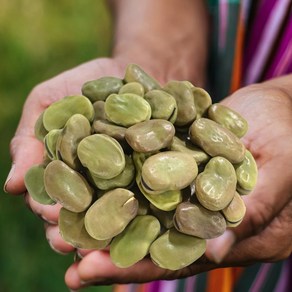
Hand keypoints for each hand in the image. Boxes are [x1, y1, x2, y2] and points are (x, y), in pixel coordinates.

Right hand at [4, 57, 162, 252]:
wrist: (137, 71)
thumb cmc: (84, 82)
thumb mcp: (47, 101)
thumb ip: (27, 138)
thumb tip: (11, 185)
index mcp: (60, 170)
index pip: (48, 199)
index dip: (47, 210)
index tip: (51, 216)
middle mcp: (88, 183)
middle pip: (77, 216)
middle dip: (74, 231)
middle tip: (78, 242)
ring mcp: (119, 184)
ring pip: (108, 217)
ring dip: (105, 233)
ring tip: (106, 244)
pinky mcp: (148, 179)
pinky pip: (145, 200)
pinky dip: (141, 214)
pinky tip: (142, 225)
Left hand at [64, 77, 291, 289]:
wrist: (282, 108)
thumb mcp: (282, 172)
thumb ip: (253, 213)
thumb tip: (216, 255)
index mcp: (231, 235)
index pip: (176, 259)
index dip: (133, 267)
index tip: (87, 270)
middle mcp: (203, 219)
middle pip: (150, 240)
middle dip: (106, 248)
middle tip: (63, 256)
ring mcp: (190, 191)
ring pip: (143, 209)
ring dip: (104, 215)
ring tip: (61, 222)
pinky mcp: (180, 165)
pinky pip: (146, 175)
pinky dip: (119, 180)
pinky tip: (88, 179)